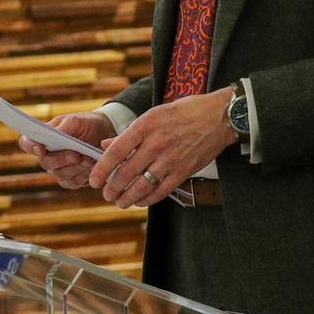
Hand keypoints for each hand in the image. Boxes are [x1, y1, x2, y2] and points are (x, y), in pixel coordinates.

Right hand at [19, 112, 114, 190]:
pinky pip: (72, 183)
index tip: (40, 148)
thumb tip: (51, 133)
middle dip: (61, 159)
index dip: (30, 146)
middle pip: (45, 163)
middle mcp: (47, 156)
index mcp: (43, 138)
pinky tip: (91, 167)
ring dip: (76, 168)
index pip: (26, 143)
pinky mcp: (71, 180)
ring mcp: (58, 170)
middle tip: (76, 154)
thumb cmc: (86, 124)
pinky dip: (83, 176)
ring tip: (89, 159)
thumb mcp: (75, 121)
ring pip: (60, 175)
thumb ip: (63, 128)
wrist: (105, 134)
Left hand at [89, 88, 235, 207]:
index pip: (116, 151)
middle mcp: (156, 143)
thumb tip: (106, 145)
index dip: (102, 169)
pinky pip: (162, 190)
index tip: (94, 179)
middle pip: (127, 172)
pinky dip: (148, 198)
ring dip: (127, 197)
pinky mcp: (184, 171)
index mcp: (145, 126)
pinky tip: (140, 201)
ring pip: (143, 185)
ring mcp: (171, 159)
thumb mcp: (153, 114)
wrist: (220, 116)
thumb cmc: (185, 112)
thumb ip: (129, 133)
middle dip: (113, 187)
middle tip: (106, 194)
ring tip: (119, 202)